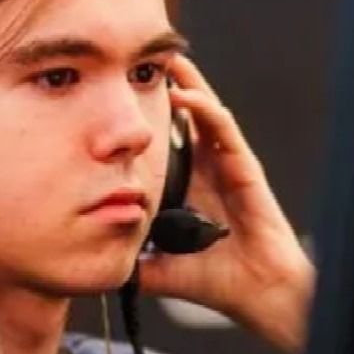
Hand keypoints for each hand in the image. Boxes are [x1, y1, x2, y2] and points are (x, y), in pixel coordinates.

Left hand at [136, 54, 315, 353]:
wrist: (258, 293)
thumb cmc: (218, 280)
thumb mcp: (162, 268)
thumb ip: (132, 264)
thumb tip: (95, 269)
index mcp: (188, 188)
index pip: (163, 143)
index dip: (144, 120)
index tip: (117, 99)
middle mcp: (207, 170)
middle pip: (183, 118)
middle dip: (165, 88)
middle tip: (140, 60)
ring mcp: (227, 165)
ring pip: (204, 113)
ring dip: (185, 84)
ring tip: (164, 59)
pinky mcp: (244, 167)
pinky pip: (223, 130)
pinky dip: (203, 109)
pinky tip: (184, 94)